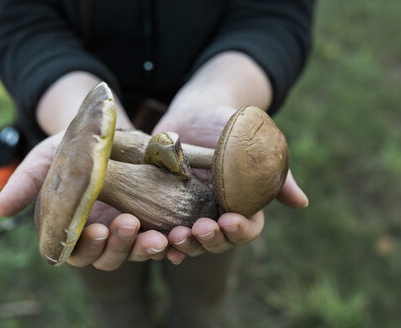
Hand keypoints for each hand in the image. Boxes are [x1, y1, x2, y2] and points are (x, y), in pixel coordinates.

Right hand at [0, 132, 169, 270]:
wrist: (104, 130)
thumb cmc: (71, 148)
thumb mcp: (47, 158)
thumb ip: (25, 182)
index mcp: (74, 228)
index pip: (78, 251)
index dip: (87, 246)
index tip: (97, 229)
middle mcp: (103, 235)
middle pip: (110, 257)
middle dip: (120, 246)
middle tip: (129, 224)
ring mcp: (130, 229)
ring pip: (139, 252)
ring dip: (148, 248)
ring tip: (162, 236)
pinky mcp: (154, 219)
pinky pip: (166, 239)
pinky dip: (174, 244)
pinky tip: (180, 237)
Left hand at [152, 105, 308, 263]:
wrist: (194, 114)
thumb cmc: (229, 125)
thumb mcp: (253, 142)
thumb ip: (275, 172)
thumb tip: (302, 203)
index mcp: (242, 204)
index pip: (247, 228)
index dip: (240, 230)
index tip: (229, 219)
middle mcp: (217, 215)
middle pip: (218, 242)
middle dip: (211, 239)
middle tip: (200, 229)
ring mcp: (190, 213)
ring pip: (191, 242)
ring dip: (185, 245)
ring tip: (176, 236)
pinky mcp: (165, 207)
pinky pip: (163, 232)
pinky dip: (161, 241)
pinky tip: (157, 241)